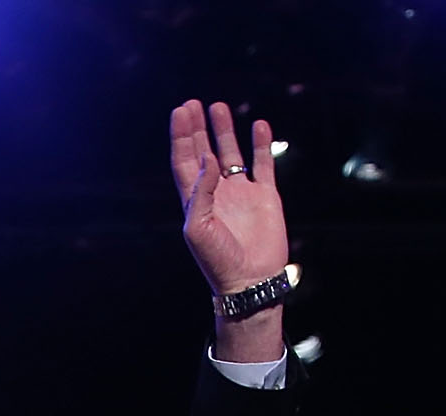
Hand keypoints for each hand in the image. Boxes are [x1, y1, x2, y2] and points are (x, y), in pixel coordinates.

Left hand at [168, 99, 288, 359]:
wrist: (250, 280)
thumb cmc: (218, 260)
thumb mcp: (198, 228)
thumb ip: (200, 192)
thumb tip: (207, 157)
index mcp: (195, 200)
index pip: (184, 160)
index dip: (181, 136)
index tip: (181, 111)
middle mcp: (216, 192)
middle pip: (203, 151)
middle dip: (197, 129)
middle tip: (193, 104)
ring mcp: (241, 193)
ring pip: (231, 153)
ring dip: (224, 131)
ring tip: (219, 106)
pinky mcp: (264, 196)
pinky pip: (263, 164)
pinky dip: (261, 145)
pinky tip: (258, 125)